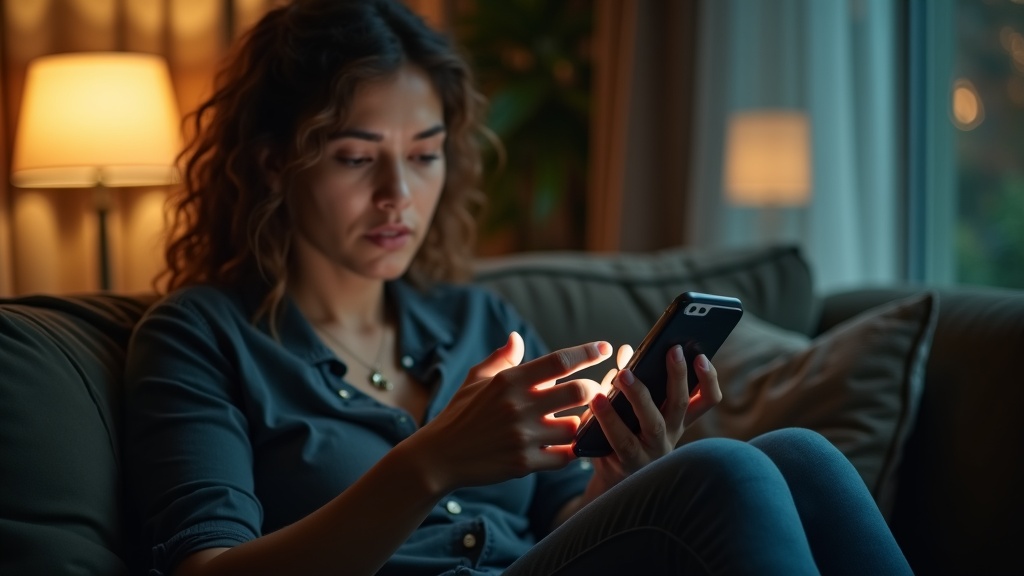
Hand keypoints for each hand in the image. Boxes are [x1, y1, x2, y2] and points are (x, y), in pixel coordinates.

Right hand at [417, 332, 611, 492]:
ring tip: (580, 421)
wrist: (438, 456)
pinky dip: (571, 451)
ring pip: (576, 426)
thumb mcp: (475, 380)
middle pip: (578, 391)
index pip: (559, 360)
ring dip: (582, 424)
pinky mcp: (524, 463)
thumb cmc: (459, 415)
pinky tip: (569, 447)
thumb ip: (501, 358)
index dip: (587, 352)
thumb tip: (518, 337)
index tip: (605, 348)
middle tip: (595, 391)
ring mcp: (522, 435)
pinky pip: (564, 456)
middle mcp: (518, 405)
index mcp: (509, 380)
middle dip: (593, 390)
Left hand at [584, 344, 721, 497]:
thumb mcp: (632, 406)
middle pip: (681, 405)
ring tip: (622, 374)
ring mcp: (651, 452)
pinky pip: (620, 440)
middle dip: (678, 376)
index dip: (708, 379)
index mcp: (677, 419)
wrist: (608, 479)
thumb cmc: (623, 432)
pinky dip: (607, 418)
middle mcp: (670, 436)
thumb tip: (627, 350)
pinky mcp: (627, 463)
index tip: (701, 356)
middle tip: (671, 350)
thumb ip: (632, 378)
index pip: (706, 400)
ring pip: (652, 423)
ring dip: (638, 396)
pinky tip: (595, 400)